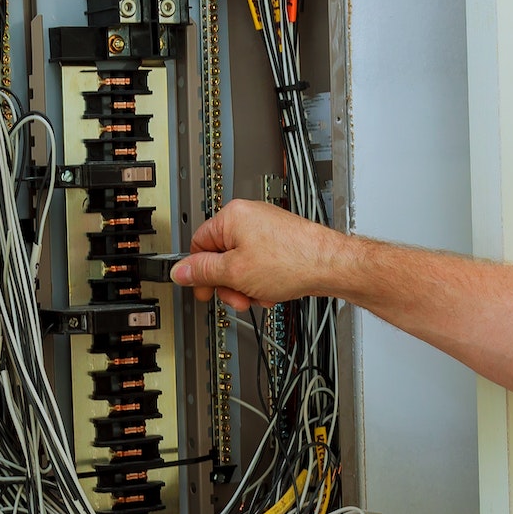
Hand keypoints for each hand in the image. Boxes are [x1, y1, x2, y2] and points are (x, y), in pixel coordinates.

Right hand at [170, 199, 349, 311]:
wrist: (331, 265)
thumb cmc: (293, 261)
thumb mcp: (235, 273)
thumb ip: (203, 272)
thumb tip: (180, 271)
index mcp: (231, 216)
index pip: (198, 245)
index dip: (200, 272)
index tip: (204, 290)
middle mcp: (248, 217)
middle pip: (221, 257)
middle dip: (229, 283)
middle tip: (238, 297)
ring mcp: (266, 229)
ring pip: (241, 265)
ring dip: (247, 286)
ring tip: (262, 294)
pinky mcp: (281, 241)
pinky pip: (260, 264)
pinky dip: (263, 281)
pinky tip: (274, 290)